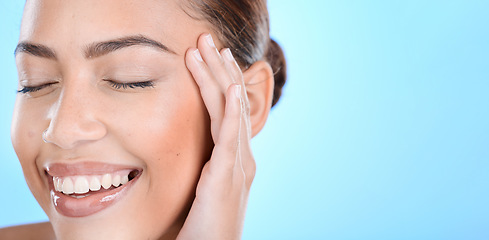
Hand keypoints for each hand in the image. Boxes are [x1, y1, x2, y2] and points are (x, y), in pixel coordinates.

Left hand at [177, 33, 255, 239]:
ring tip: (213, 50)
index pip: (229, 113)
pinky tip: (232, 87)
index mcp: (235, 160)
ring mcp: (238, 166)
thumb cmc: (206, 227)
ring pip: (231, 113)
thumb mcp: (206, 191)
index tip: (213, 58)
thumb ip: (207, 169)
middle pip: (232, 105)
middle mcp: (242, 158)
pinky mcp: (227, 176)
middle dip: (221, 70)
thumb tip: (198, 155)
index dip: (221, 83)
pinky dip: (232, 110)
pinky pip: (231, 137)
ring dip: (221, 79)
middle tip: (211, 41)